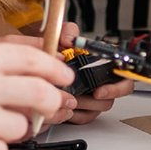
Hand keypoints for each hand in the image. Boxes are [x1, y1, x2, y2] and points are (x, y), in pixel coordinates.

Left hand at [0, 21, 131, 122]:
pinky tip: (64, 107)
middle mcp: (96, 80)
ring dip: (84, 106)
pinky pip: (83, 117)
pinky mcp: (78, 109)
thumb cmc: (45, 52)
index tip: (100, 89)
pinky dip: (74, 115)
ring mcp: (88, 96)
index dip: (117, 86)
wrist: (28, 68)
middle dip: (100, 99)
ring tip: (70, 98)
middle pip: (112, 96)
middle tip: (88, 95)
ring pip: (98, 109)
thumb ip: (66, 31)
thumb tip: (70, 38)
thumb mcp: (56, 35)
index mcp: (98, 62)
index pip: (122, 76)